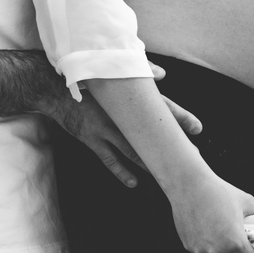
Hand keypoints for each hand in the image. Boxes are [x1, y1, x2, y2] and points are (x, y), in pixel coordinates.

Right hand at [42, 66, 201, 187]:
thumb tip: (163, 74)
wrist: (56, 87)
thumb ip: (141, 70)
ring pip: (133, 150)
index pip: (161, 106)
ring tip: (166, 173)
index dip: (180, 117)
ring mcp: (106, 128)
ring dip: (150, 162)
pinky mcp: (91, 139)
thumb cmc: (88, 78)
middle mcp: (120, 114)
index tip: (197, 128)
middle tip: (190, 155)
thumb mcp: (113, 72)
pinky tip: (134, 182)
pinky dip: (122, 171)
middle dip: (171, 144)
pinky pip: (109, 159)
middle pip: (151, 131)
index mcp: (128, 97)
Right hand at [170, 171, 253, 252]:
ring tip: (220, 232)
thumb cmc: (219, 191)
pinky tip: (206, 226)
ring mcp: (201, 250)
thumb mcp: (246, 200)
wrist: (190, 184)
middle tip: (238, 247)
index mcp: (235, 243)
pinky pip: (202, 251)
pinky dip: (206, 244)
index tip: (253, 251)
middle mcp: (217, 251)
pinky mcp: (189, 246)